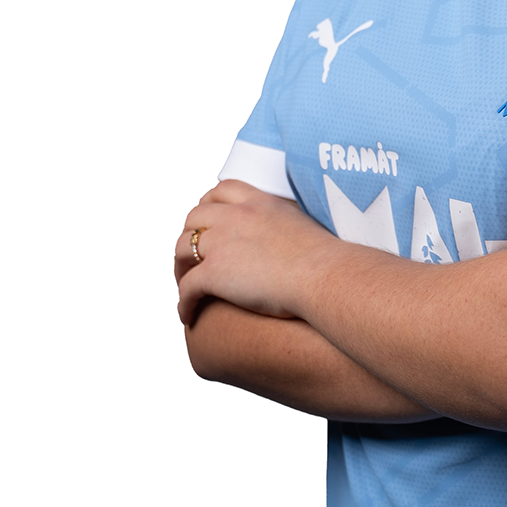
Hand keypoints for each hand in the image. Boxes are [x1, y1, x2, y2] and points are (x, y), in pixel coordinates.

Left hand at [175, 180, 336, 326]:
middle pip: (195, 217)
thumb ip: (286, 225)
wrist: (326, 276)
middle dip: (189, 236)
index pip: (222, 192)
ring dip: (179, 267)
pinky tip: (188, 315)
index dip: (208, 205)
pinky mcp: (215, 273)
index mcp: (260, 203)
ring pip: (182, 249)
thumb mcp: (305, 226)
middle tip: (191, 256)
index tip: (208, 221)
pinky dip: (183, 302)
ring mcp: (223, 243)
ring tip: (185, 285)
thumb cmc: (327, 261)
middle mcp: (237, 217)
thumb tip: (290, 240)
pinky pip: (186, 288)